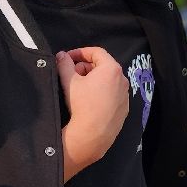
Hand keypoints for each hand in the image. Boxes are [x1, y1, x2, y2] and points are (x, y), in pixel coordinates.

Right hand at [56, 47, 127, 180]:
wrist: (92, 134)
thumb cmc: (81, 104)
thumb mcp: (68, 80)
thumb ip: (64, 64)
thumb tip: (61, 56)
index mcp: (112, 69)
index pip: (96, 52)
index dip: (80, 52)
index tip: (68, 58)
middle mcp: (123, 80)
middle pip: (103, 66)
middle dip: (86, 66)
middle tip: (72, 73)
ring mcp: (125, 95)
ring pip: (108, 80)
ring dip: (93, 79)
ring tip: (79, 88)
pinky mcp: (124, 108)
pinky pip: (112, 94)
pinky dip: (101, 92)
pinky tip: (89, 100)